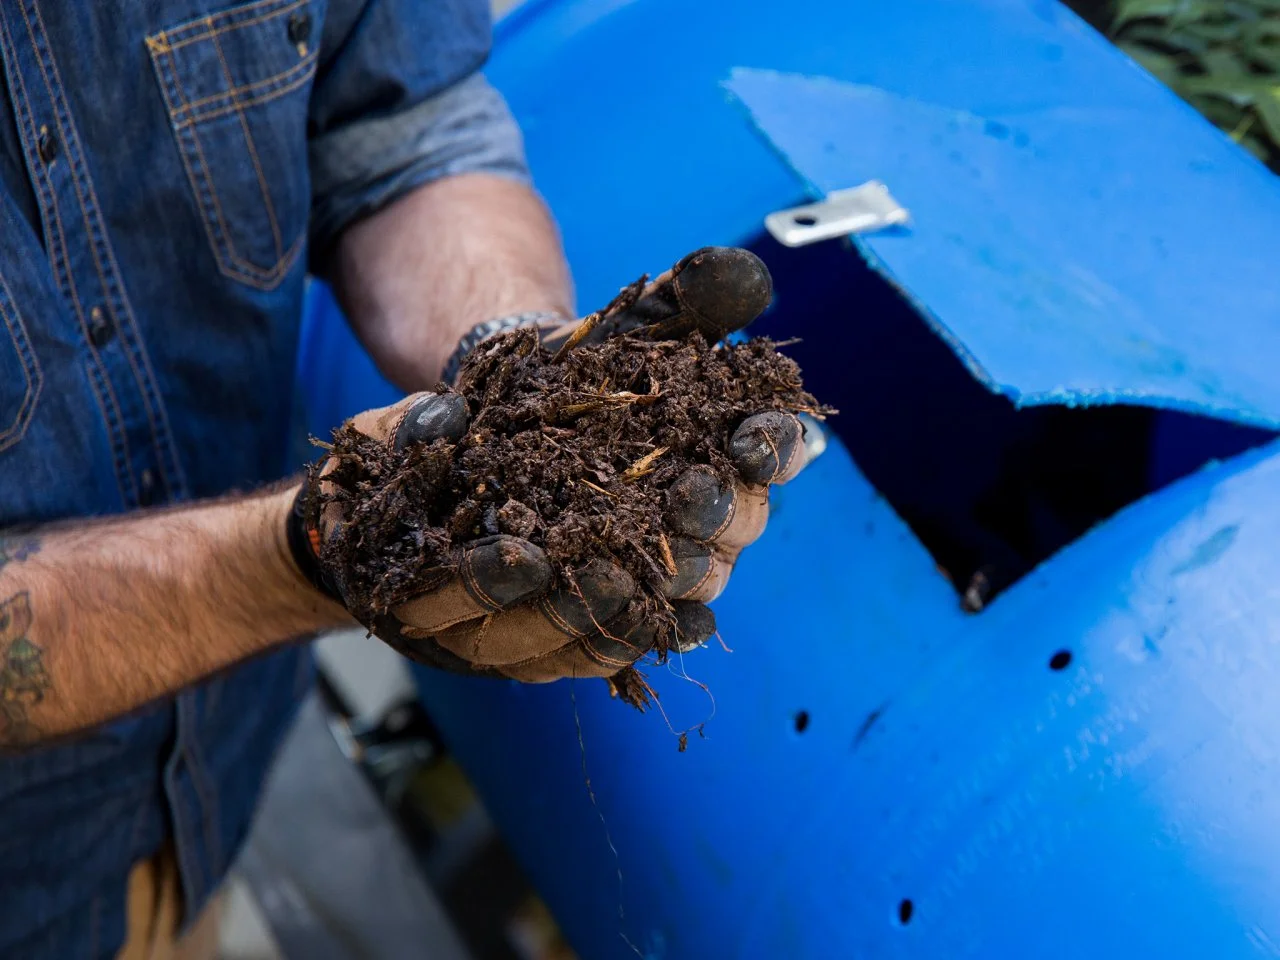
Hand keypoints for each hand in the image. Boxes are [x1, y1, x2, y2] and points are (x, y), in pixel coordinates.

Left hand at [301, 248, 813, 683]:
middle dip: (716, 512)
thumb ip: (691, 299)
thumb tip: (745, 272)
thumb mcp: (628, 327)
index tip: (751, 436)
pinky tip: (621, 620)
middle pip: (737, 524)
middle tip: (686, 499)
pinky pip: (640, 628)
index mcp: (732, 446)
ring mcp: (670, 565)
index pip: (776, 444)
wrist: (507, 421)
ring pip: (691, 581)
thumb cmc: (580, 371)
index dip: (773, 444)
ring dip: (670, 574)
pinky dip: (633, 626)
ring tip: (634, 562)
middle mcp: (716, 512)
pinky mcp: (621, 607)